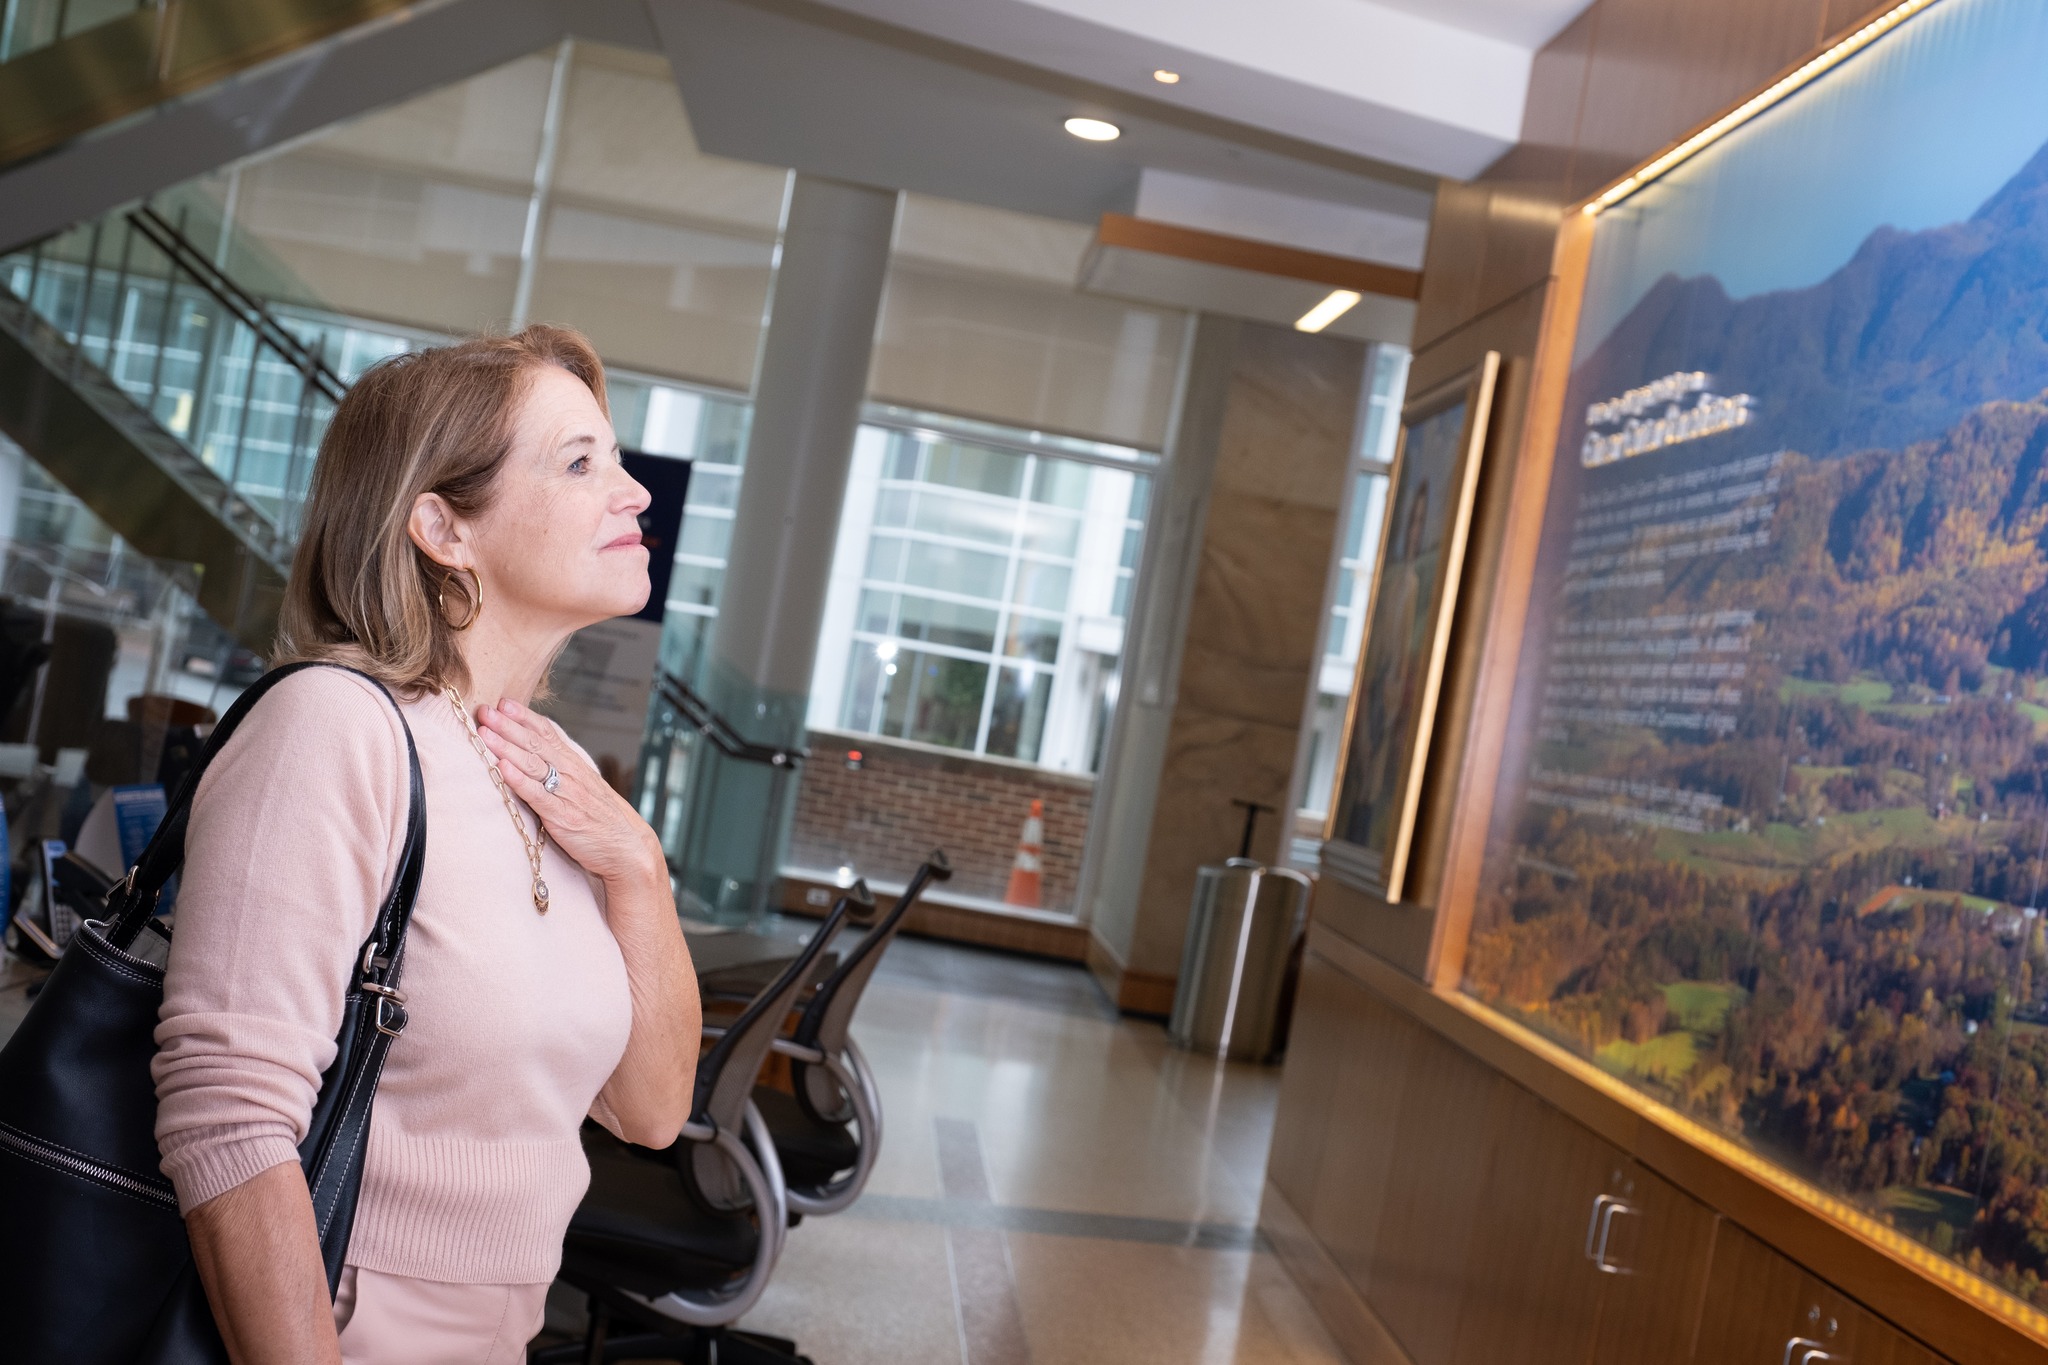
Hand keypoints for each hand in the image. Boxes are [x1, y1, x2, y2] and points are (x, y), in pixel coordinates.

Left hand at [475, 699, 662, 888]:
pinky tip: (502, 768)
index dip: (525, 717)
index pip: (549, 732)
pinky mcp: (562, 816)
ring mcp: (566, 793)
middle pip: (536, 743)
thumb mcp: (587, 785)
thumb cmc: (603, 819)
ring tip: (485, 733)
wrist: (626, 848)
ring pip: (533, 764)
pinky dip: (519, 780)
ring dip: (506, 747)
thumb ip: (566, 767)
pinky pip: (537, 794)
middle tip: (485, 710)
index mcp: (576, 764)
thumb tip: (545, 750)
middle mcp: (571, 773)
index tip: (504, 702)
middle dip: (508, 725)